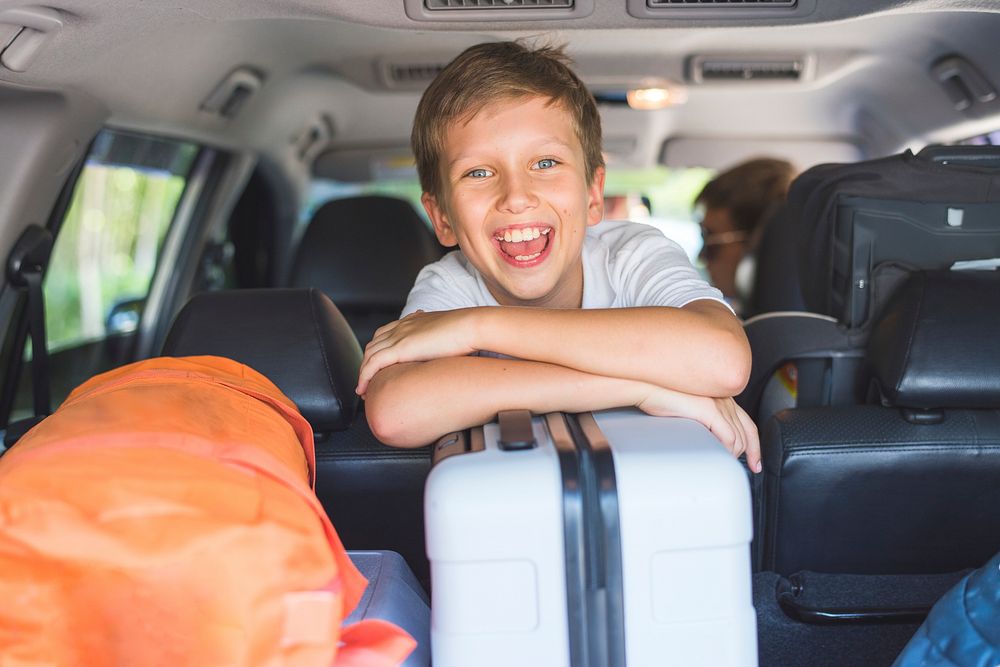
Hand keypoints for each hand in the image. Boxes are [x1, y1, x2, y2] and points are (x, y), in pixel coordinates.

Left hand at [356, 309, 477, 395]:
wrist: (470, 326)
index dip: (378, 350)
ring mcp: (399, 336)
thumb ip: (443, 342)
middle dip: (367, 363)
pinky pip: (373, 364)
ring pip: (370, 355)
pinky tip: (363, 389)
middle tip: (367, 381)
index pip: (386, 333)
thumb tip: (450, 353)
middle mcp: (402, 326)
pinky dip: (364, 376)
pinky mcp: (400, 348)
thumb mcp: (451, 335)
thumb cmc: (467, 332)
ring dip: (363, 372)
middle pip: (374, 344)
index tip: (378, 365)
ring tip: (363, 390)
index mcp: (413, 321)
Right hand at [637, 388, 761, 472]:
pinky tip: (720, 457)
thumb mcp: (689, 411)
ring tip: (723, 464)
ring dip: (733, 455)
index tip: (755, 463)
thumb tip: (707, 443)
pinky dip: (728, 450)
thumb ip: (703, 422)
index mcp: (721, 397)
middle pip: (747, 433)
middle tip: (744, 469)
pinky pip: (728, 436)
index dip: (755, 446)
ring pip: (738, 438)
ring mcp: (718, 403)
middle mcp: (724, 399)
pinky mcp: (709, 410)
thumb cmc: (661, 398)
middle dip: (750, 454)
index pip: (747, 424)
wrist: (647, 386)